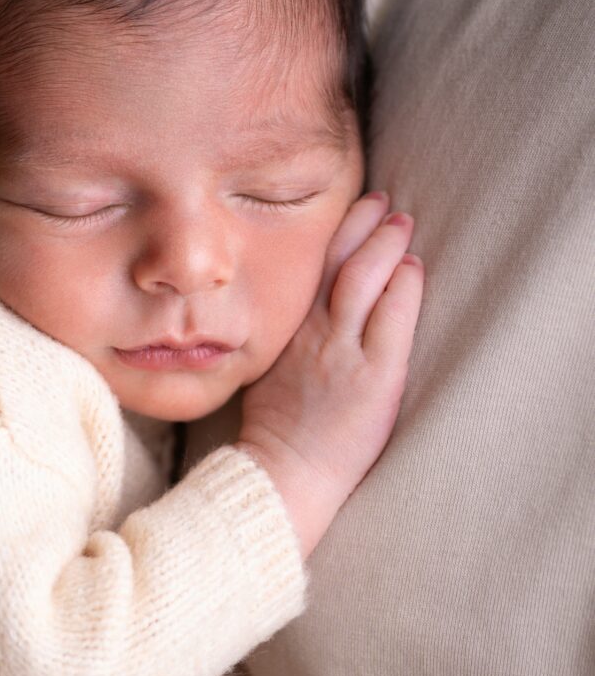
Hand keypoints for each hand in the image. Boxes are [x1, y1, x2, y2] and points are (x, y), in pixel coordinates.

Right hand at [239, 195, 423, 558]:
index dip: (331, 234)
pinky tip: (413, 267)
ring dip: (385, 244)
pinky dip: (403, 286)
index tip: (350, 212)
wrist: (281, 475)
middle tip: (380, 201)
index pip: (307, 268)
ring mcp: (343, 352)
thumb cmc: (273, 433)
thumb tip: (300, 314)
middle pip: (335, 261)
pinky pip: (392, 318)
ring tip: (401, 222)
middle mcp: (312, 333)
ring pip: (363, 279)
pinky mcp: (375, 376)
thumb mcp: (263, 372)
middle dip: (360, 224)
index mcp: (284, 331)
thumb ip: (282, 338)